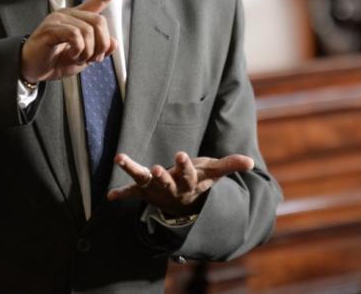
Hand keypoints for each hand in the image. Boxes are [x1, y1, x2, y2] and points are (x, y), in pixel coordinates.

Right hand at [19, 0, 127, 83]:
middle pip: (100, 22)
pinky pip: (75, 35)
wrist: (31, 69)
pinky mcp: (51, 28)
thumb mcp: (83, 58)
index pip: (98, 0)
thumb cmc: (55, 60)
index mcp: (79, 18)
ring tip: (79, 58)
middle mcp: (69, 14)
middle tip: (94, 59)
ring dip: (89, 51)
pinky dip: (79, 49)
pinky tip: (72, 55)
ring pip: (88, 30)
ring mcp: (59, 19)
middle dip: (102, 45)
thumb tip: (114, 43)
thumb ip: (99, 50)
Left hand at [107, 151, 254, 215]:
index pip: (188, 174)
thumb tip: (250, 162)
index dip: (185, 165)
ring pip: (144, 181)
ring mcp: (156, 190)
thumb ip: (230, 165)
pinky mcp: (143, 191)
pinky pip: (131, 193)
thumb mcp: (213, 172)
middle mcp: (171, 188)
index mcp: (189, 182)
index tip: (180, 154)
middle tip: (156, 169)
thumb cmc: (199, 181)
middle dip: (161, 176)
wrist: (184, 206)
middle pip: (166, 182)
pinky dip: (121, 194)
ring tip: (120, 158)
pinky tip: (110, 196)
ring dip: (133, 172)